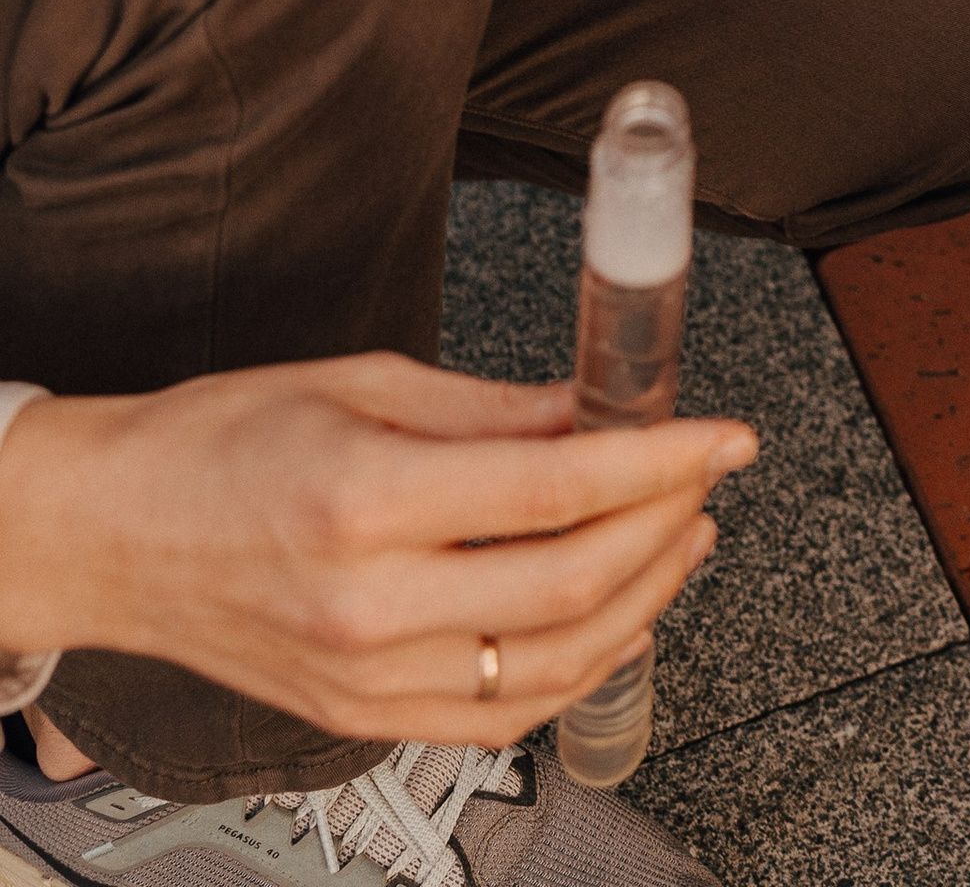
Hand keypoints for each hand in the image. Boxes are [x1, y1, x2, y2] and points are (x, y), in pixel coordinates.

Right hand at [0, 359, 753, 752]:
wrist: (114, 533)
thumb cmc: (221, 440)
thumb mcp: (364, 382)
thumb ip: (495, 410)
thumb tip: (600, 410)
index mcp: (367, 499)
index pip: (558, 488)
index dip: (662, 457)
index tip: (724, 436)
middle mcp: (369, 604)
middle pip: (570, 583)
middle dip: (666, 524)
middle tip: (707, 478)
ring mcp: (365, 678)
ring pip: (552, 662)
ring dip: (642, 601)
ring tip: (680, 539)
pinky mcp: (361, 718)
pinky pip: (502, 714)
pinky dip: (576, 666)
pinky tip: (612, 614)